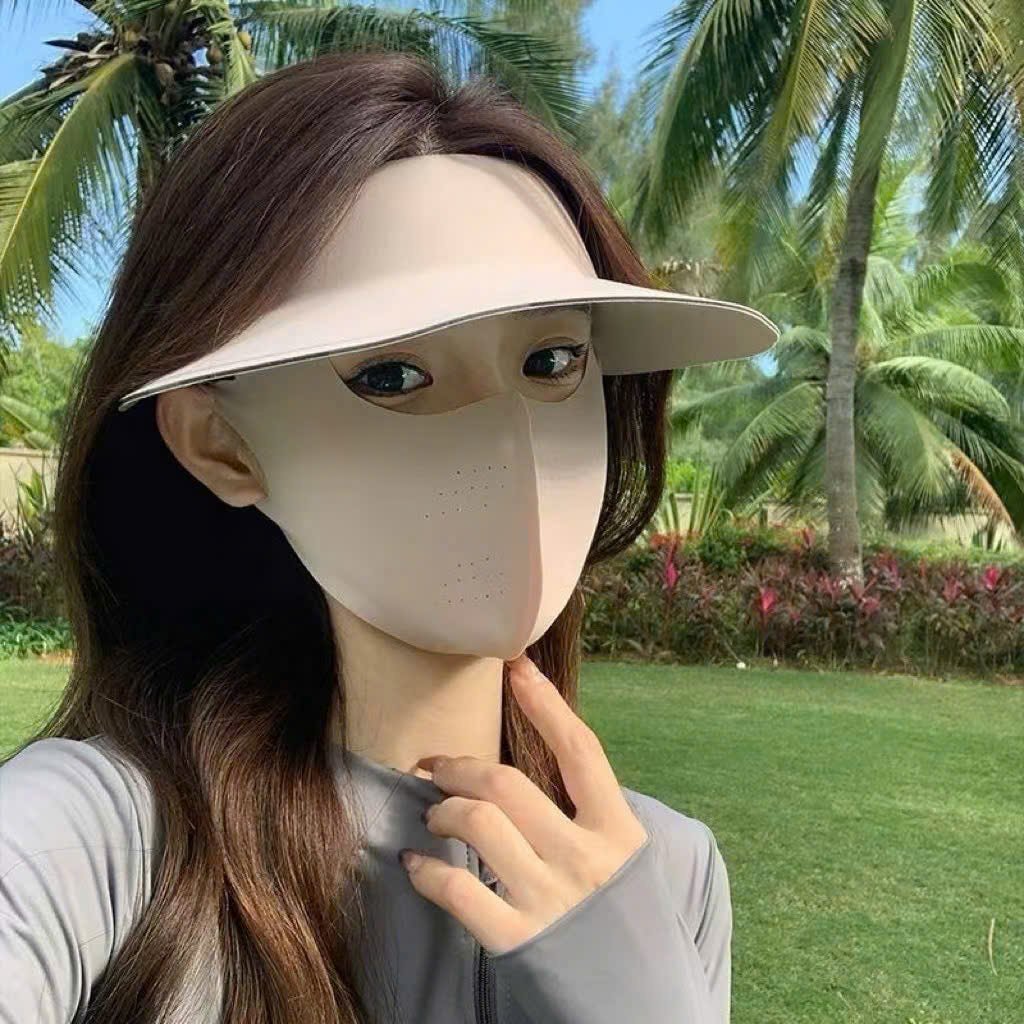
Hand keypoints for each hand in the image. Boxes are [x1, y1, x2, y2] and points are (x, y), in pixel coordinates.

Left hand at [400, 653, 649, 954]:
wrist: (643, 1009)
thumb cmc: (631, 929)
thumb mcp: (630, 866)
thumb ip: (594, 821)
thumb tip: (542, 775)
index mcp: (619, 832)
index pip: (579, 750)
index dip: (545, 704)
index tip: (515, 668)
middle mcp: (584, 858)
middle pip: (508, 785)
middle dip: (461, 766)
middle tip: (437, 766)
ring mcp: (550, 899)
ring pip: (478, 824)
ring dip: (443, 808)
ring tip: (433, 812)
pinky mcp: (518, 941)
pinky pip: (456, 889)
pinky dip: (426, 870)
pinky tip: (414, 863)